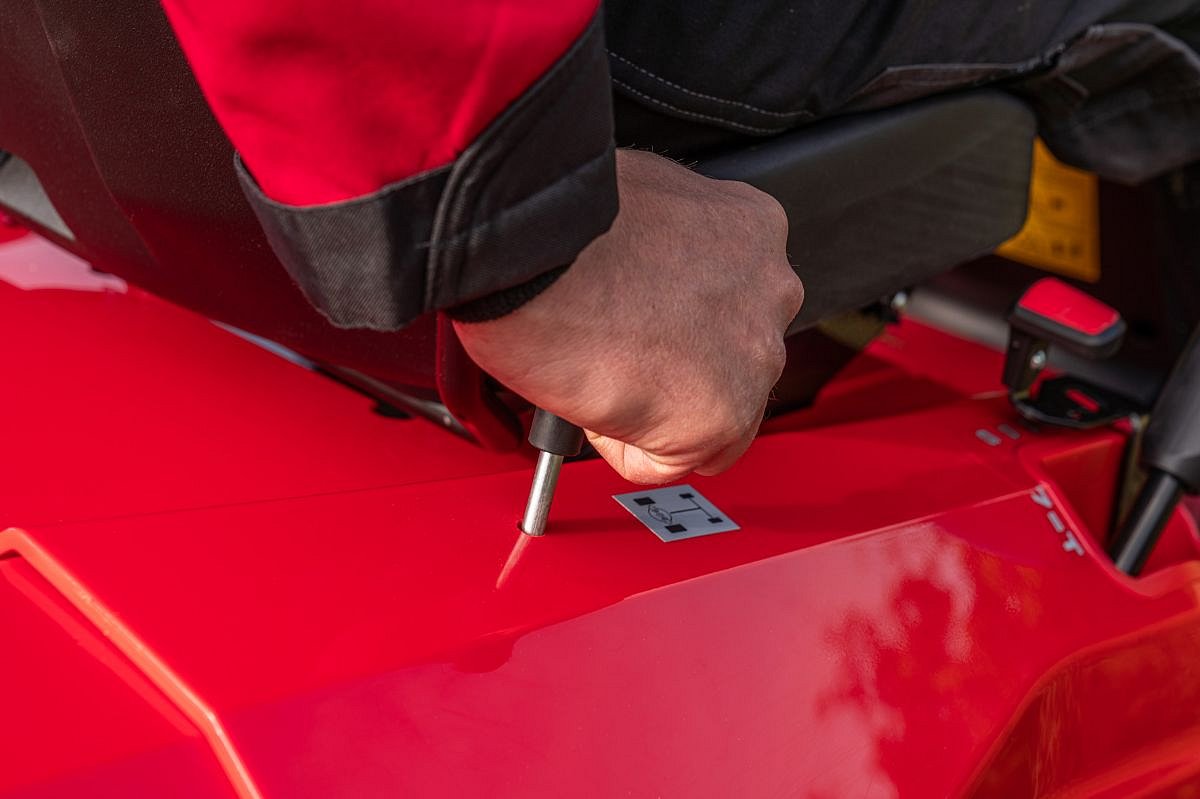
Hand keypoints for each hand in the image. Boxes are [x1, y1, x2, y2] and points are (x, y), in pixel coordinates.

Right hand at [454, 148, 802, 483]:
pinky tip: (591, 399)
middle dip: (676, 368)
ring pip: (710, 418)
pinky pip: (666, 461)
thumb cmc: (559, 216)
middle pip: (732, 362)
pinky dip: (622, 447)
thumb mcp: (639, 195)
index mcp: (752, 230)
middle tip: (614, 353)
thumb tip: (637, 269)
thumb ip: (664, 242)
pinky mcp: (718, 416)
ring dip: (653, 410)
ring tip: (596, 374)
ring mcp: (752, 357)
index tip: (635, 325)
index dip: (674, 324)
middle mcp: (769, 290)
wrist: (533, 242)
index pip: (734, 304)